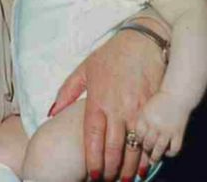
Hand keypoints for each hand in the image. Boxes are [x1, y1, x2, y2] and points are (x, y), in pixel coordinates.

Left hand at [49, 21, 165, 181]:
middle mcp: (118, 107)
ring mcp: (139, 108)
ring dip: (130, 166)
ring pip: (134, 146)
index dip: (92, 160)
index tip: (91, 175)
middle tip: (108, 181)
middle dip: (110, 170)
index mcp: (98, 99)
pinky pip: (151, 136)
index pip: (93, 138)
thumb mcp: (85, 68)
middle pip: (113, 148)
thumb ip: (67, 92)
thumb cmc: (113, 53)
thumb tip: (51, 113)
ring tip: (126, 178)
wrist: (145, 39)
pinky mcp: (155, 106)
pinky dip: (148, 153)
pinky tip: (145, 163)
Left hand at [135, 91, 190, 162]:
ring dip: (155, 156)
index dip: (138, 141)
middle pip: (148, 143)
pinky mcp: (178, 133)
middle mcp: (155, 125)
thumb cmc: (160, 101)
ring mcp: (167, 130)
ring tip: (153, 160)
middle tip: (146, 151)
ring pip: (159, 149)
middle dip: (146, 149)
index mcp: (145, 117)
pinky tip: (167, 152)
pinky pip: (174, 149)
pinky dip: (170, 153)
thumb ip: (141, 121)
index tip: (139, 143)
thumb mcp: (146, 108)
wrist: (177, 95)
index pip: (138, 135)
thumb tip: (138, 137)